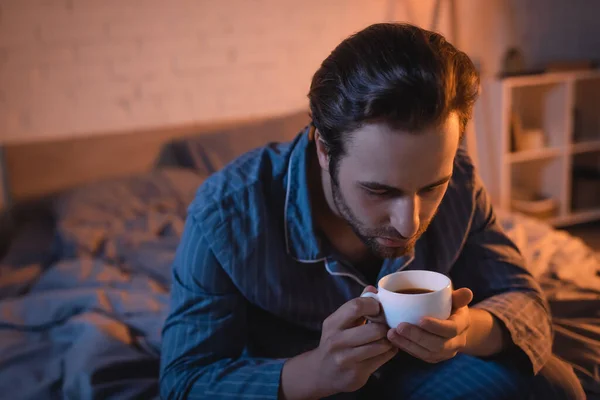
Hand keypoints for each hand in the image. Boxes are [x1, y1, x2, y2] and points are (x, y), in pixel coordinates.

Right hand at [280, 289, 397, 398]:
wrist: (320, 373)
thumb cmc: (335, 342)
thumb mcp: (339, 322)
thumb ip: (356, 305)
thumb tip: (372, 288)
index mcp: (332, 324)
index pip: (356, 306)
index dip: (373, 305)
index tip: (378, 310)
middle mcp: (337, 341)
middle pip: (374, 329)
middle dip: (385, 327)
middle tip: (385, 327)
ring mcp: (346, 359)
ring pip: (381, 345)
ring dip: (389, 341)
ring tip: (386, 338)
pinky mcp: (356, 374)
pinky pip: (383, 359)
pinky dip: (389, 352)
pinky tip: (385, 349)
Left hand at [387, 288, 473, 362]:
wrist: (456, 326)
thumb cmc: (452, 307)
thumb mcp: (456, 300)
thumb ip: (459, 296)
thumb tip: (466, 292)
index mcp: (462, 325)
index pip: (451, 329)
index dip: (436, 326)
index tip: (421, 319)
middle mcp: (456, 342)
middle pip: (437, 345)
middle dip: (417, 337)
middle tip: (399, 327)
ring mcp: (445, 353)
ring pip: (426, 353)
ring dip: (407, 344)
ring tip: (391, 334)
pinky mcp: (434, 357)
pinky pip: (420, 356)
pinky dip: (406, 348)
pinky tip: (394, 339)